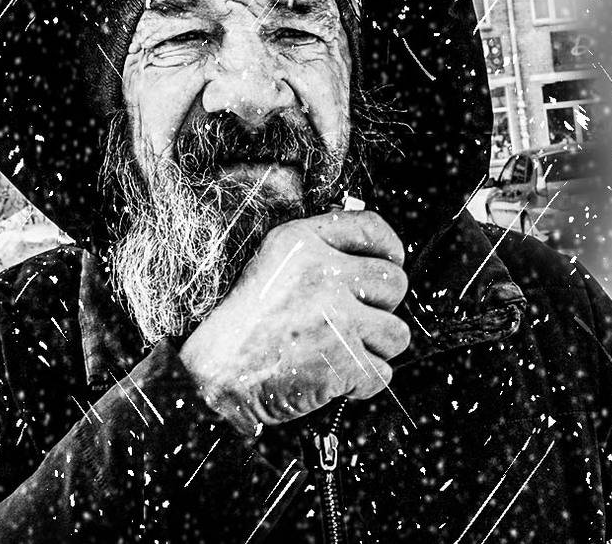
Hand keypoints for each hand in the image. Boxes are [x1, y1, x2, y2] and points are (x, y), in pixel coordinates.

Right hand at [177, 210, 410, 432]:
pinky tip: (331, 378)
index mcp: (301, 241)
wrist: (214, 372)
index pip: (371, 228)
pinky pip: (382, 373)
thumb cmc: (240, 324)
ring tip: (338, 351)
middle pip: (394, 284)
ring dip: (374, 348)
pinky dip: (362, 383)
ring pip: (397, 333)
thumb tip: (373, 256)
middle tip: (351, 322)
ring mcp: (336, 316)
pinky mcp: (344, 360)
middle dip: (380, 308)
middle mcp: (322, 272)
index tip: (389, 264)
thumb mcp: (271, 263)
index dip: (389, 250)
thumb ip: (317, 252)